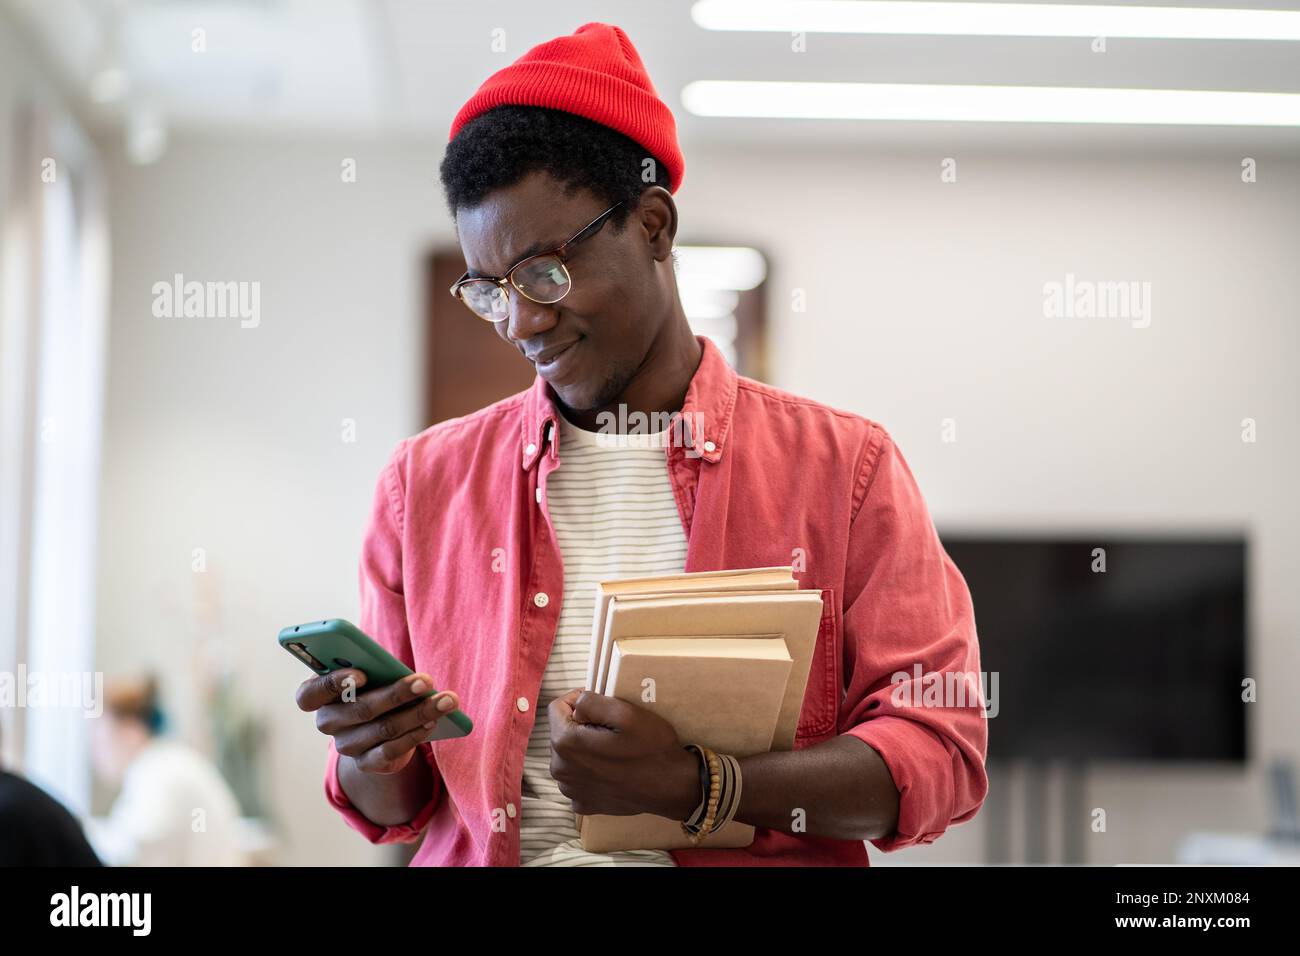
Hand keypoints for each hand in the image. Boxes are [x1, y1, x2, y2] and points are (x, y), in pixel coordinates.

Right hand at [296, 670, 459, 774]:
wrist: (377, 722)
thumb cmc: (372, 683)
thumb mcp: (369, 671)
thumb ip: (373, 667)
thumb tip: (399, 671)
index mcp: (316, 694)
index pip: (309, 695)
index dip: (332, 684)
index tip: (361, 674)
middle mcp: (327, 722)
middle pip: (360, 710)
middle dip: (397, 694)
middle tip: (426, 681)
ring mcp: (346, 745)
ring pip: (384, 729)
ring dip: (419, 713)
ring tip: (446, 700)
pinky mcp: (366, 763)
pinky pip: (391, 751)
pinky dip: (416, 734)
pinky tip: (434, 722)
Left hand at [548, 689, 700, 818]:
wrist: (672, 787)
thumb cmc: (651, 747)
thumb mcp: (625, 713)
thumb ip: (591, 702)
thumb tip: (576, 705)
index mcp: (565, 744)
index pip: (556, 708)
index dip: (579, 700)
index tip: (602, 706)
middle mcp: (560, 769)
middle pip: (562, 732)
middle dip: (582, 726)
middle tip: (612, 730)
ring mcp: (570, 790)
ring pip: (569, 755)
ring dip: (586, 749)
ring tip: (613, 751)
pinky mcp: (583, 804)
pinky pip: (579, 778)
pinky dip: (591, 771)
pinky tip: (612, 771)